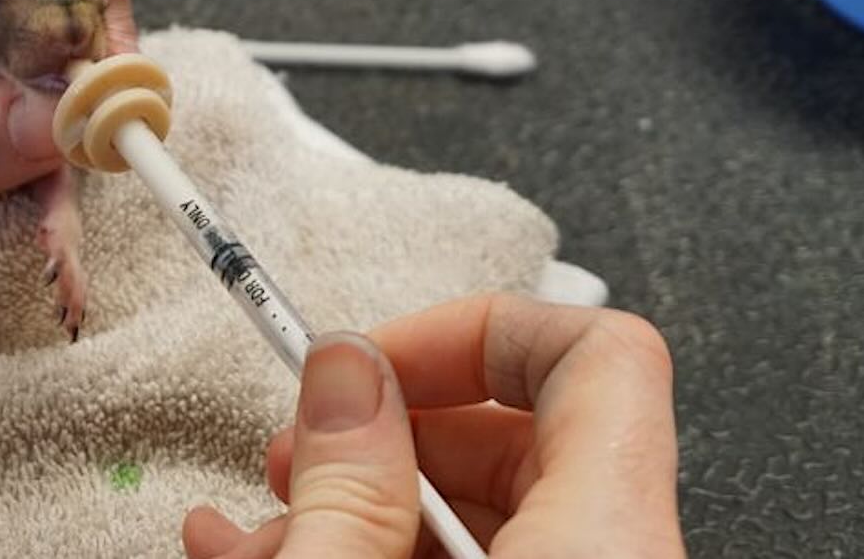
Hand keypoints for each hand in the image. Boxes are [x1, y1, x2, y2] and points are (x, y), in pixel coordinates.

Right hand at [181, 293, 685, 557]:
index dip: (478, 327)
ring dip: (357, 498)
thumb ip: (346, 485)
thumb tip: (344, 376)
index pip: (595, 354)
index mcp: (603, 545)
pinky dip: (374, 550)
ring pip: (482, 514)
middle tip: (297, 446)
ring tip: (260, 526)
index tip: (375, 356)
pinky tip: (278, 554)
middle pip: (523, 432)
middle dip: (390, 427)